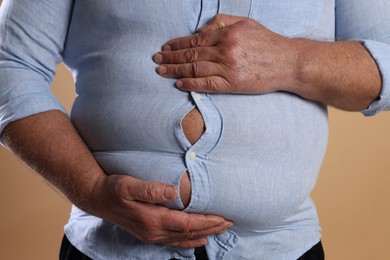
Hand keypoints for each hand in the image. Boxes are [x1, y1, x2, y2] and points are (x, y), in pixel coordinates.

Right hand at [89, 174, 232, 247]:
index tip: (224, 217)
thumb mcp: (128, 185)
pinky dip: (189, 242)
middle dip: (211, 228)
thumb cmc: (113, 189)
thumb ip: (150, 189)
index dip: (207, 221)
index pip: (187, 223)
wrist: (98, 198)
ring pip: (184, 239)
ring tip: (220, 230)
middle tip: (230, 223)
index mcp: (152, 219)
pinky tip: (198, 241)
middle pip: (189, 233)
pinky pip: (174, 241)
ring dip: (204, 234)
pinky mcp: (149, 233)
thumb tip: (173, 191)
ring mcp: (152, 235)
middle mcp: (154, 231)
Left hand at [153, 14, 295, 93]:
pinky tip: (179, 84)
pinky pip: (207, 85)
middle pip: (191, 54)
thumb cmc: (267, 43)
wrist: (288, 63)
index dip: (177, 44)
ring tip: (161, 71)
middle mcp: (225, 50)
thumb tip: (200, 29)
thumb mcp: (246, 23)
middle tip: (156, 60)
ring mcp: (228, 68)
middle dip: (170, 57)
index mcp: (227, 34)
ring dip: (175, 70)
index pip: (195, 39)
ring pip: (195, 68)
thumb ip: (221, 22)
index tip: (165, 48)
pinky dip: (191, 84)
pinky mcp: (233, 84)